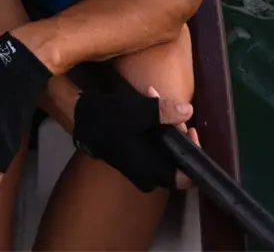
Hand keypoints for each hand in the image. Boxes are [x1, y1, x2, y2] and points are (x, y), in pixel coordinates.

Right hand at [73, 79, 195, 191]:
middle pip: (175, 157)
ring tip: (155, 96)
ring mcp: (140, 167)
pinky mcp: (133, 157)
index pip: (186, 176)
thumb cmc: (110, 119)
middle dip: (176, 128)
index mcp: (153, 171)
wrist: (80, 117)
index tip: (191, 130)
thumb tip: (190, 111)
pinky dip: (153, 125)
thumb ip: (165, 112)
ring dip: (163, 123)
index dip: (193, 154)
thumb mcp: (139, 112)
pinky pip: (152, 144)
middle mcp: (149, 175)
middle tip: (172, 107)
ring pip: (163, 148)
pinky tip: (147, 101)